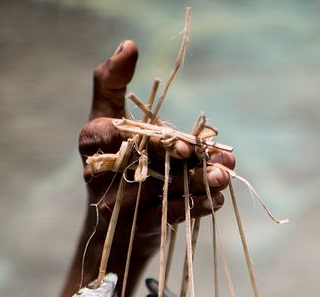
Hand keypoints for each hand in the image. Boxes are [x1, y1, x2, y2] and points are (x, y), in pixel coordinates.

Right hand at [78, 40, 234, 263]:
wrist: (116, 226)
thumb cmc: (113, 159)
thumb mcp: (105, 118)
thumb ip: (112, 82)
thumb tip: (129, 45)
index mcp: (93, 142)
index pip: (121, 136)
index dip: (156, 141)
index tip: (187, 144)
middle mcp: (103, 175)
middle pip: (149, 167)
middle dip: (187, 164)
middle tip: (219, 162)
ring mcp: (121, 206)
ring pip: (164, 192)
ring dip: (199, 185)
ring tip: (225, 176)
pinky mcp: (141, 228)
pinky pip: (172, 216)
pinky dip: (198, 206)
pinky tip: (218, 198)